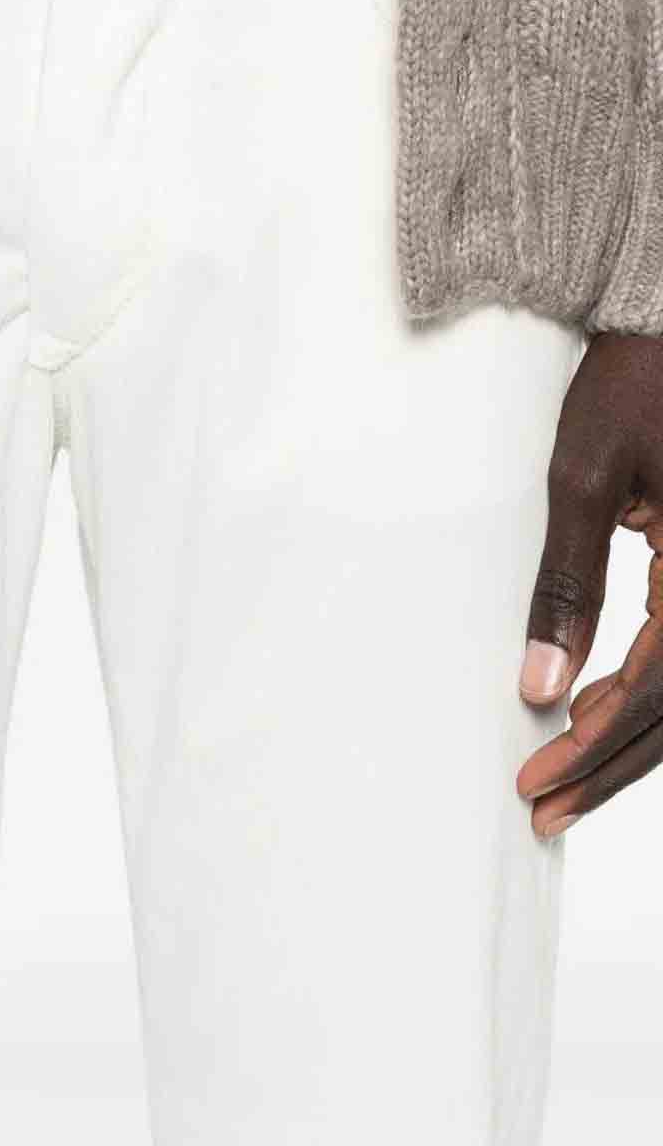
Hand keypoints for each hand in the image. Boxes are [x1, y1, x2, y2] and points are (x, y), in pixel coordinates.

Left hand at [517, 331, 662, 836]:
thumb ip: (568, 582)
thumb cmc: (632, 385)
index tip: (538, 777)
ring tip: (563, 777)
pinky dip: (651, 693)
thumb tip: (542, 684)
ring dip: (634, 739)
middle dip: (613, 763)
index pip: (662, 687)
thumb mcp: (585, 476)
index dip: (600, 743)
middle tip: (543, 804)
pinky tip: (599, 711)